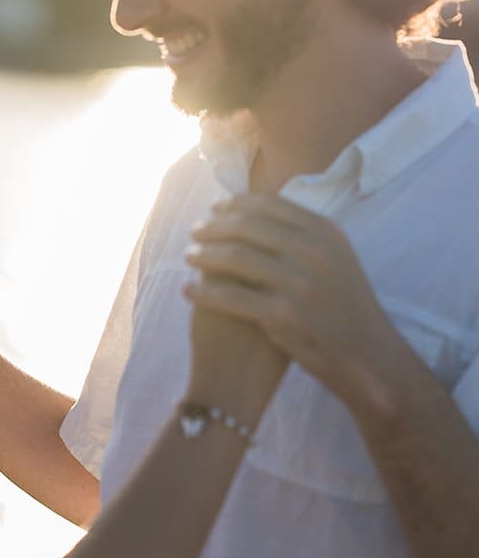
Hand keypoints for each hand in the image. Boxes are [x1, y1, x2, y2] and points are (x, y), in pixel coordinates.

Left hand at [184, 193, 399, 407]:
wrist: (368, 353)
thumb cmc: (344, 304)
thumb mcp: (334, 256)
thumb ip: (301, 233)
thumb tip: (254, 208)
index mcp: (324, 231)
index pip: (267, 204)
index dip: (234, 204)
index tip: (214, 209)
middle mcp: (313, 251)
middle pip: (246, 226)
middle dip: (213, 227)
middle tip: (194, 232)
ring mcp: (298, 283)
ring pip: (234, 258)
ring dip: (204, 255)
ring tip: (189, 256)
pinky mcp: (283, 315)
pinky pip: (230, 296)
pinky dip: (204, 291)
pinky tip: (189, 290)